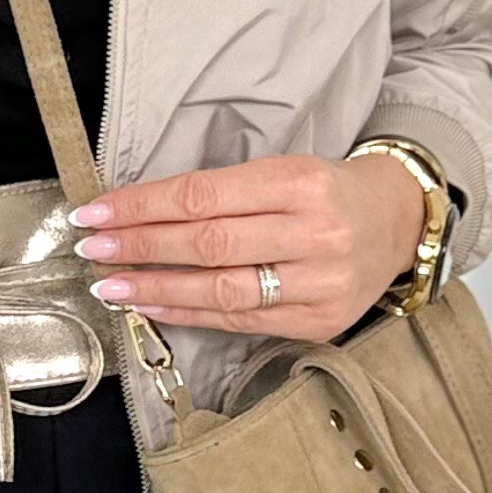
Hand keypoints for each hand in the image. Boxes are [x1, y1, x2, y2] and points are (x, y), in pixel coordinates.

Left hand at [71, 154, 425, 340]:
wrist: (399, 224)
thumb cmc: (327, 193)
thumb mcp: (284, 171)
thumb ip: (222, 193)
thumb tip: (138, 213)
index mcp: (300, 183)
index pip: (203, 196)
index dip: (142, 206)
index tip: (95, 212)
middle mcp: (313, 234)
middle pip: (208, 243)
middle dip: (140, 247)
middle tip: (93, 248)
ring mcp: (319, 284)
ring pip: (221, 290)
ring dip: (156, 288)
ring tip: (110, 286)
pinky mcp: (318, 321)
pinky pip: (240, 320)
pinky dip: (190, 313)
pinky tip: (154, 304)